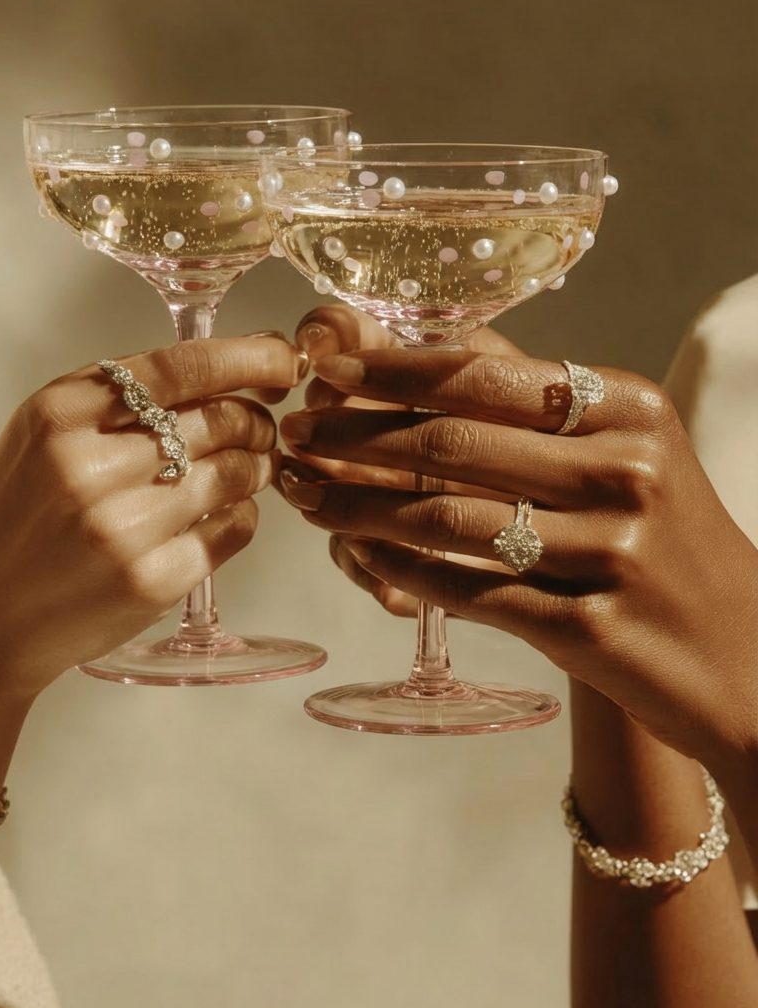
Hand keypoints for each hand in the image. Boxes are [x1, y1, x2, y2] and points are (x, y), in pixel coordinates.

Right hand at [0, 334, 305, 703]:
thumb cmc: (10, 518)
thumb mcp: (39, 436)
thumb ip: (115, 402)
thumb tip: (220, 370)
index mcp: (60, 414)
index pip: (181, 366)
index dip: (247, 356)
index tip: (281, 357)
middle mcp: (91, 466)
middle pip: (220, 418)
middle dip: (254, 418)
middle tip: (258, 426)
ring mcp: (124, 529)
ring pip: (235, 472)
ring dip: (255, 465)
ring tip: (247, 467)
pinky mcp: (152, 582)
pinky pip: (234, 528)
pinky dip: (241, 515)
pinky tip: (220, 515)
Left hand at [277, 306, 757, 788]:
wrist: (746, 656)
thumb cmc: (668, 540)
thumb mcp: (626, 450)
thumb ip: (535, 401)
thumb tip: (422, 351)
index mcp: (631, 407)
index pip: (485, 374)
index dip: (391, 368)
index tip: (325, 367)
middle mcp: (625, 470)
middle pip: (454, 441)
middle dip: (355, 435)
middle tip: (295, 435)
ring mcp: (611, 552)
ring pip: (447, 517)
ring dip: (357, 504)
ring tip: (304, 495)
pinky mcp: (589, 629)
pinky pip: (467, 590)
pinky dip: (400, 569)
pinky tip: (357, 553)